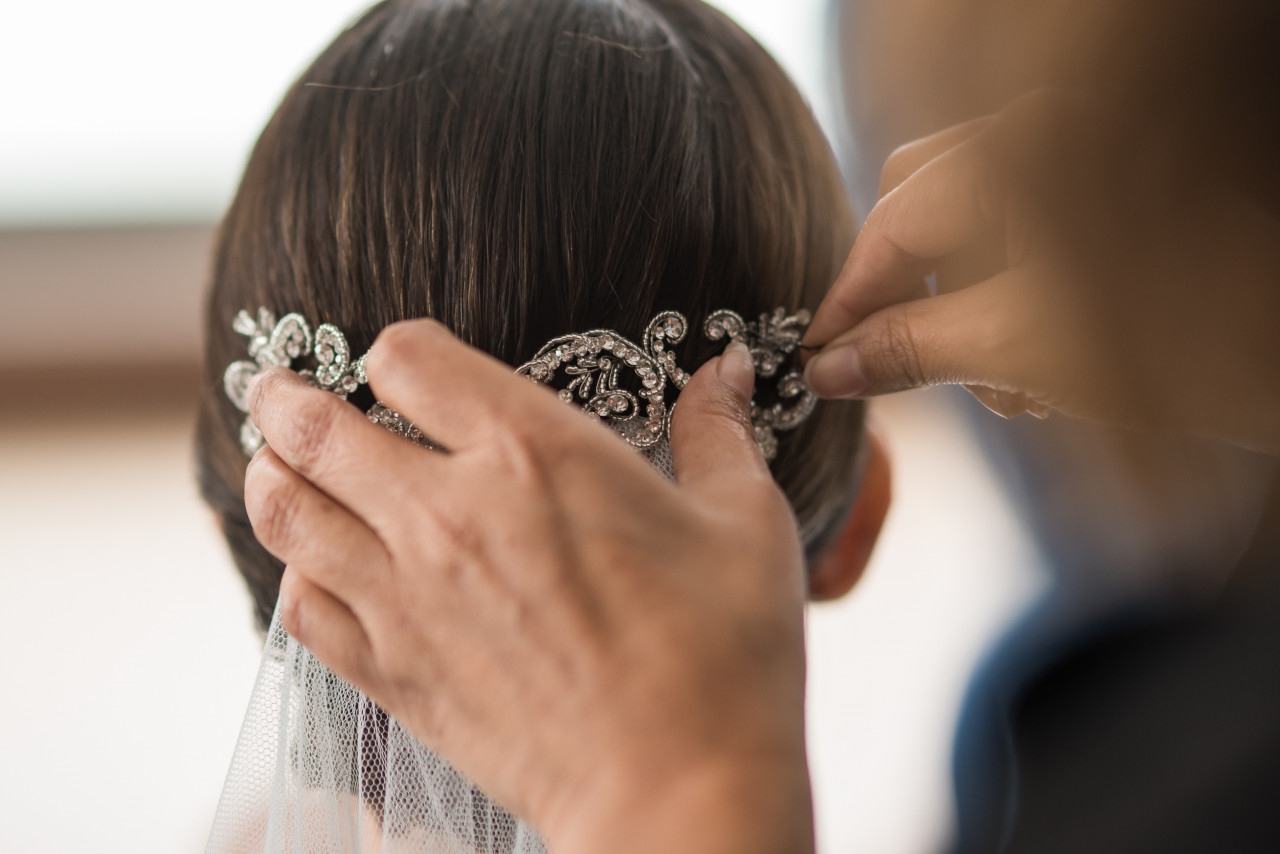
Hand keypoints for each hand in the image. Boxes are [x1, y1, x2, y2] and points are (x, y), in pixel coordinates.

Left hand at [241, 323, 815, 853]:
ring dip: (273, 474)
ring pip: (287, 512)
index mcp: (532, 453)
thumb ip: (718, 434)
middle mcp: (448, 513)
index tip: (405, 361)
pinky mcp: (394, 673)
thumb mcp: (744, 523)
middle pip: (315, 429)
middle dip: (286, 399)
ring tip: (274, 461)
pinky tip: (316, 569)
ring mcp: (407, 597)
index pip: (409, 359)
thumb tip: (727, 371)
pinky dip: (297, 575)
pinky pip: (302, 608)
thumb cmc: (723, 653)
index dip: (397, 348)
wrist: (678, 787)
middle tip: (277, 389)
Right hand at [802, 93, 1279, 450]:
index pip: (893, 226)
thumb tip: (830, 367)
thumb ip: (911, 350)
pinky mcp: (1112, 200)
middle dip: (910, 296)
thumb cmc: (1196, 341)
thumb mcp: (1023, 348)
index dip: (849, 302)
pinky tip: (1044, 373)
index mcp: (1022, 151)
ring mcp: (1084, 160)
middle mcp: (1049, 135)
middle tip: (906, 366)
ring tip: (1008, 390)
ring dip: (964, 311)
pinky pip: (1025, 237)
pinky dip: (1012, 302)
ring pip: (973, 226)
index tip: (820, 358)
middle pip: (924, 208)